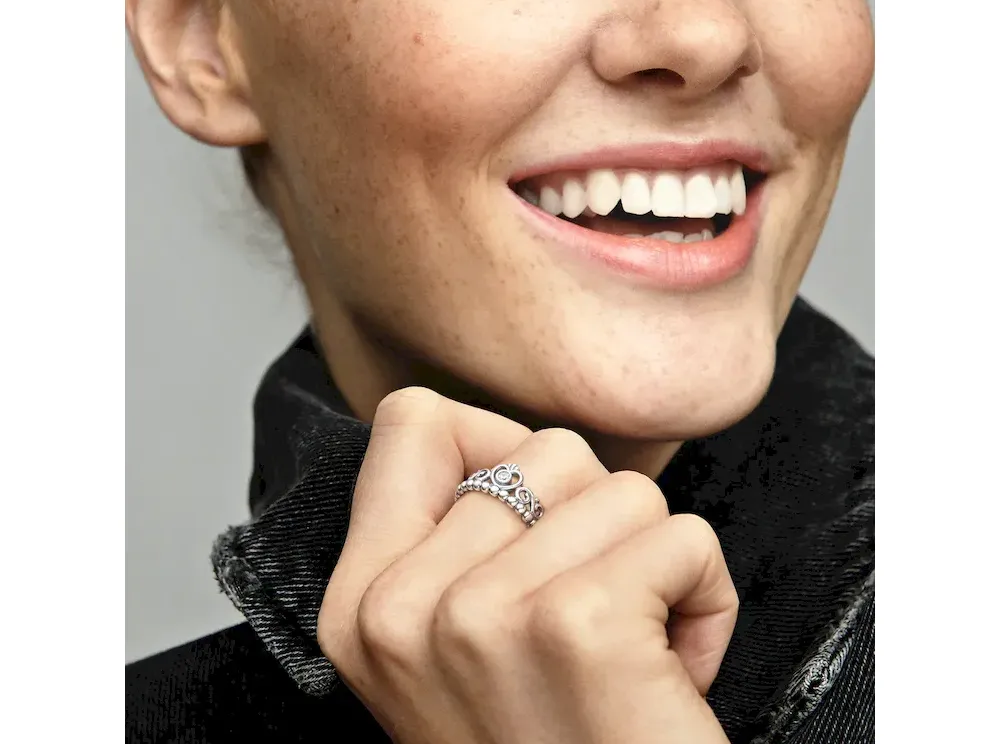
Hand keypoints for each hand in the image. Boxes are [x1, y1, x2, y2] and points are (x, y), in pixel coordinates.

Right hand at [319, 387, 737, 743]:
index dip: (495, 447)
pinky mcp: (578, 626)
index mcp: (361, 602)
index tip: (531, 526)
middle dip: (594, 524)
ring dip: (653, 564)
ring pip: (620, 487)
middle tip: (588, 620)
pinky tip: (673, 671)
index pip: (411, 421)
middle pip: (544, 448)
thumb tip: (505, 446)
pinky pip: (680, 535)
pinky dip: (704, 599)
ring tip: (631, 652)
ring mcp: (482, 615)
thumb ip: (454, 539)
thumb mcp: (453, 652)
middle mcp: (402, 606)